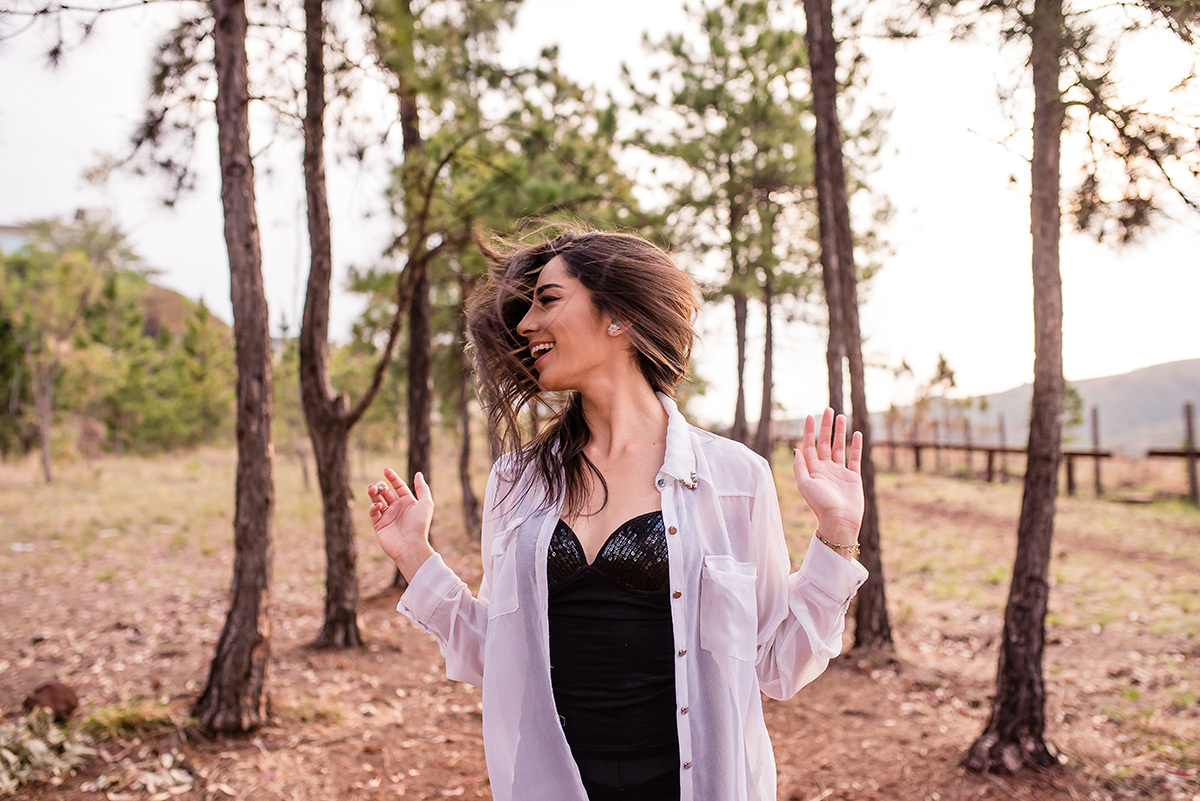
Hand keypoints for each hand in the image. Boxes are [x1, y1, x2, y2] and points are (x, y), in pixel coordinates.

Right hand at [367, 468, 434, 579]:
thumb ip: (422, 488)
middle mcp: (397, 509)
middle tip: (380, 486)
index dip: (393, 478)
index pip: (399, 487)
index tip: (386, 470)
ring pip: (377, 501)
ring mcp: (388, 517)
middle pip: (386, 493)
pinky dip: (374, 507)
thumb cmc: (420, 524)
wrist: (411, 545)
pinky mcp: (379, 526)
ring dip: (374, 493)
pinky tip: (378, 506)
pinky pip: (373, 513)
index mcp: (408, 503)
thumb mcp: (426, 504)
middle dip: (382, 486)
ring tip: (373, 489)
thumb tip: (418, 474)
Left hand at [793, 408, 864, 551]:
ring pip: (839, 447)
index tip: (810, 416)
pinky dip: (856, 446)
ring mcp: (839, 472)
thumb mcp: (804, 484)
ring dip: (839, 432)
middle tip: (828, 409)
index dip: (809, 431)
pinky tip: (856, 434)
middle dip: (825, 426)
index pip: (809, 445)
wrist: (839, 520)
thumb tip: (796, 448)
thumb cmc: (820, 504)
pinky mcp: (853, 477)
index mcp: (812, 470)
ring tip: (840, 416)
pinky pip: (854, 458)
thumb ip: (800, 466)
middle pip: (824, 442)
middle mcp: (825, 469)